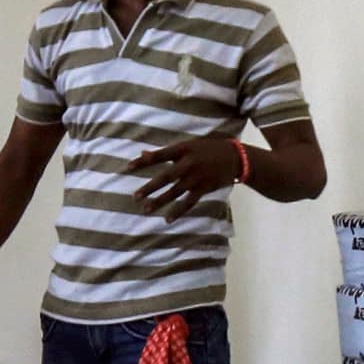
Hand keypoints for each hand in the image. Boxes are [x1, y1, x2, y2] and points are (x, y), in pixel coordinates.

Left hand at [136, 133, 254, 214]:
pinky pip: (188, 202)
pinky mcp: (203, 189)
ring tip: (146, 209)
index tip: (128, 167)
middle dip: (149, 188)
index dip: (143, 161)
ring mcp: (196, 178)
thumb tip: (142, 153)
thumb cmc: (209, 148)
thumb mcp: (189, 144)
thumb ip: (167, 151)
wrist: (236, 158)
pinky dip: (178, 211)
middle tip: (135, 197)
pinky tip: (168, 219)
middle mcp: (188, 164)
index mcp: (183, 149)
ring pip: (174, 192)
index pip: (159, 155)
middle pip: (164, 177)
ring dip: (159, 202)